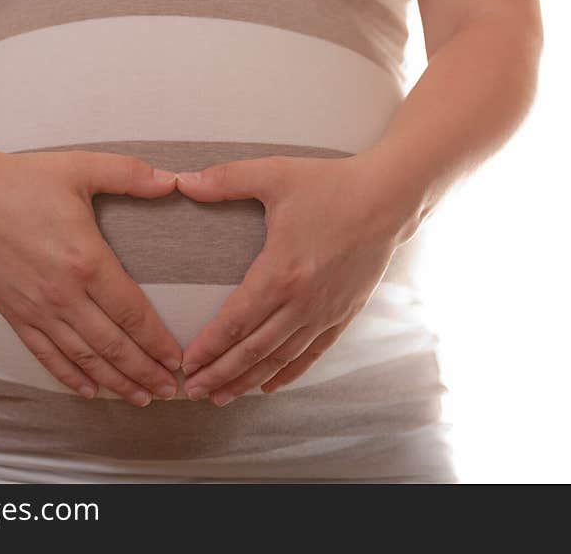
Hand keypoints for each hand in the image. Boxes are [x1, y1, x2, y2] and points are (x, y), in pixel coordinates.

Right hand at [0, 147, 182, 405]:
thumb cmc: (23, 180)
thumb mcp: (81, 168)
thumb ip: (131, 175)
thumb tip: (175, 181)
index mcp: (87, 261)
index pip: (132, 313)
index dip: (158, 340)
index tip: (178, 359)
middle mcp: (64, 294)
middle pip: (113, 344)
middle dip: (145, 371)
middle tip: (170, 390)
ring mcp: (37, 309)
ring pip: (84, 357)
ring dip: (115, 381)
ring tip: (140, 398)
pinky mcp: (15, 315)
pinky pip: (46, 355)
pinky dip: (69, 377)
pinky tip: (89, 392)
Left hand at [175, 153, 419, 405]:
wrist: (389, 197)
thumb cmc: (331, 185)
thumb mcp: (274, 174)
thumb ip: (225, 180)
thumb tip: (181, 182)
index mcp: (280, 273)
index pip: (234, 322)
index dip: (207, 347)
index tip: (184, 363)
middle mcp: (301, 302)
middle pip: (252, 350)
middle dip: (218, 373)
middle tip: (191, 391)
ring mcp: (324, 312)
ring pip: (279, 359)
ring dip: (247, 381)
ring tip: (220, 396)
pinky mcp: (343, 314)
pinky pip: (311, 354)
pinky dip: (287, 374)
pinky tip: (268, 387)